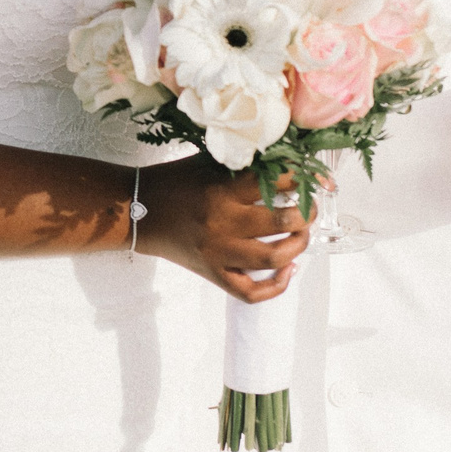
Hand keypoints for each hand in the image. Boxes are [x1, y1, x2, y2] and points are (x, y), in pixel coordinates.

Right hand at [137, 160, 312, 302]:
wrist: (138, 210)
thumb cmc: (174, 181)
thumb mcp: (207, 163)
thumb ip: (242, 162)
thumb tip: (286, 159)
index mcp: (221, 190)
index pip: (273, 182)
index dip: (300, 179)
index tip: (312, 177)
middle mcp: (222, 223)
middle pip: (281, 221)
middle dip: (306, 214)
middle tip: (309, 207)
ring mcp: (218, 253)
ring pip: (273, 258)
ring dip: (298, 246)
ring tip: (302, 234)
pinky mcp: (213, 273)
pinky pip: (250, 292)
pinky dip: (276, 286)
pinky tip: (288, 270)